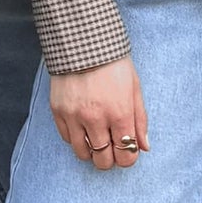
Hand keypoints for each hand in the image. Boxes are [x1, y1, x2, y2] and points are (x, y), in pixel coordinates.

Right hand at [49, 56, 150, 172]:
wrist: (83, 42)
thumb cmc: (114, 64)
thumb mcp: (134, 89)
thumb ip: (140, 120)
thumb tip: (143, 147)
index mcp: (120, 113)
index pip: (126, 154)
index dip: (128, 158)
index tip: (127, 152)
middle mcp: (96, 118)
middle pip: (104, 160)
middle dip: (110, 159)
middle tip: (111, 150)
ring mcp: (75, 116)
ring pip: (83, 153)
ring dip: (92, 152)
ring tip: (96, 141)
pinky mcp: (59, 111)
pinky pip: (67, 138)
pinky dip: (76, 138)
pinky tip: (83, 129)